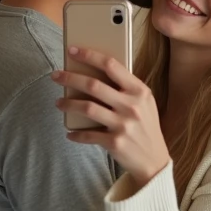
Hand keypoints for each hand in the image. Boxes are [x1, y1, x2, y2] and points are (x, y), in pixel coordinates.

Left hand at [51, 47, 170, 187]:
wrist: (154, 160)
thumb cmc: (145, 127)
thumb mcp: (144, 103)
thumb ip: (126, 88)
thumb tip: (93, 71)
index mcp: (139, 91)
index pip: (111, 65)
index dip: (89, 55)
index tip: (72, 50)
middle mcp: (132, 106)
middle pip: (93, 85)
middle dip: (70, 78)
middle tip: (56, 76)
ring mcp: (124, 125)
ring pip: (87, 108)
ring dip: (68, 104)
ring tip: (59, 102)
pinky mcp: (115, 142)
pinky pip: (88, 135)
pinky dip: (75, 134)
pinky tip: (70, 132)